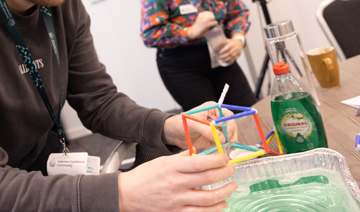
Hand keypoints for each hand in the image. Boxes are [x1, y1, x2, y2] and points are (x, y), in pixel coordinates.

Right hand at [118, 152, 237, 211]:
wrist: (127, 195)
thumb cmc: (144, 177)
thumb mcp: (162, 161)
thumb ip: (182, 157)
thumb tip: (201, 153)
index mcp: (172, 168)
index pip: (200, 162)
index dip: (217, 160)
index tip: (225, 158)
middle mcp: (175, 184)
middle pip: (207, 179)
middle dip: (224, 173)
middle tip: (231, 169)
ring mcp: (177, 201)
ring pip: (208, 198)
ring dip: (224, 192)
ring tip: (232, 186)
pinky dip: (215, 209)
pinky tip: (222, 203)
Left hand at [162, 102, 237, 149]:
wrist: (173, 133)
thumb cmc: (181, 123)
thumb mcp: (194, 124)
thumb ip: (207, 130)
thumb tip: (222, 139)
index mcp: (213, 109)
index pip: (228, 115)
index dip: (230, 124)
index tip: (228, 134)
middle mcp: (216, 118)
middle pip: (230, 126)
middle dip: (231, 135)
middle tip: (229, 143)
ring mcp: (215, 129)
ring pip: (228, 135)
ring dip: (229, 142)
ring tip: (226, 148)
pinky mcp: (213, 139)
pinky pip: (222, 143)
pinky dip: (224, 147)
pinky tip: (224, 151)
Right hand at [187, 11, 216, 39]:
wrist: (194, 31)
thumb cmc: (198, 26)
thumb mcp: (200, 19)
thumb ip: (205, 17)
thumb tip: (213, 16)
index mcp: (201, 14)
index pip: (209, 12)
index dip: (210, 15)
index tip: (210, 18)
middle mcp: (203, 16)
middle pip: (211, 14)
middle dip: (212, 17)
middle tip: (211, 21)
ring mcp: (205, 20)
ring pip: (213, 17)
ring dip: (214, 20)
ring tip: (212, 23)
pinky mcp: (207, 24)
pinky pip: (215, 22)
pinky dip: (215, 24)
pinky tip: (212, 26)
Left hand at [219, 37, 243, 64]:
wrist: (239, 43)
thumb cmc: (231, 42)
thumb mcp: (227, 40)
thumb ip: (221, 43)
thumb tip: (215, 48)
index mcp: (232, 44)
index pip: (228, 47)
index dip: (224, 50)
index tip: (220, 52)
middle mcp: (236, 48)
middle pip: (230, 53)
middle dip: (224, 56)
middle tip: (220, 57)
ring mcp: (238, 52)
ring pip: (232, 57)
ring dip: (226, 59)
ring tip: (222, 60)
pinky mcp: (238, 55)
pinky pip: (234, 59)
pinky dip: (229, 61)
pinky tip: (226, 61)